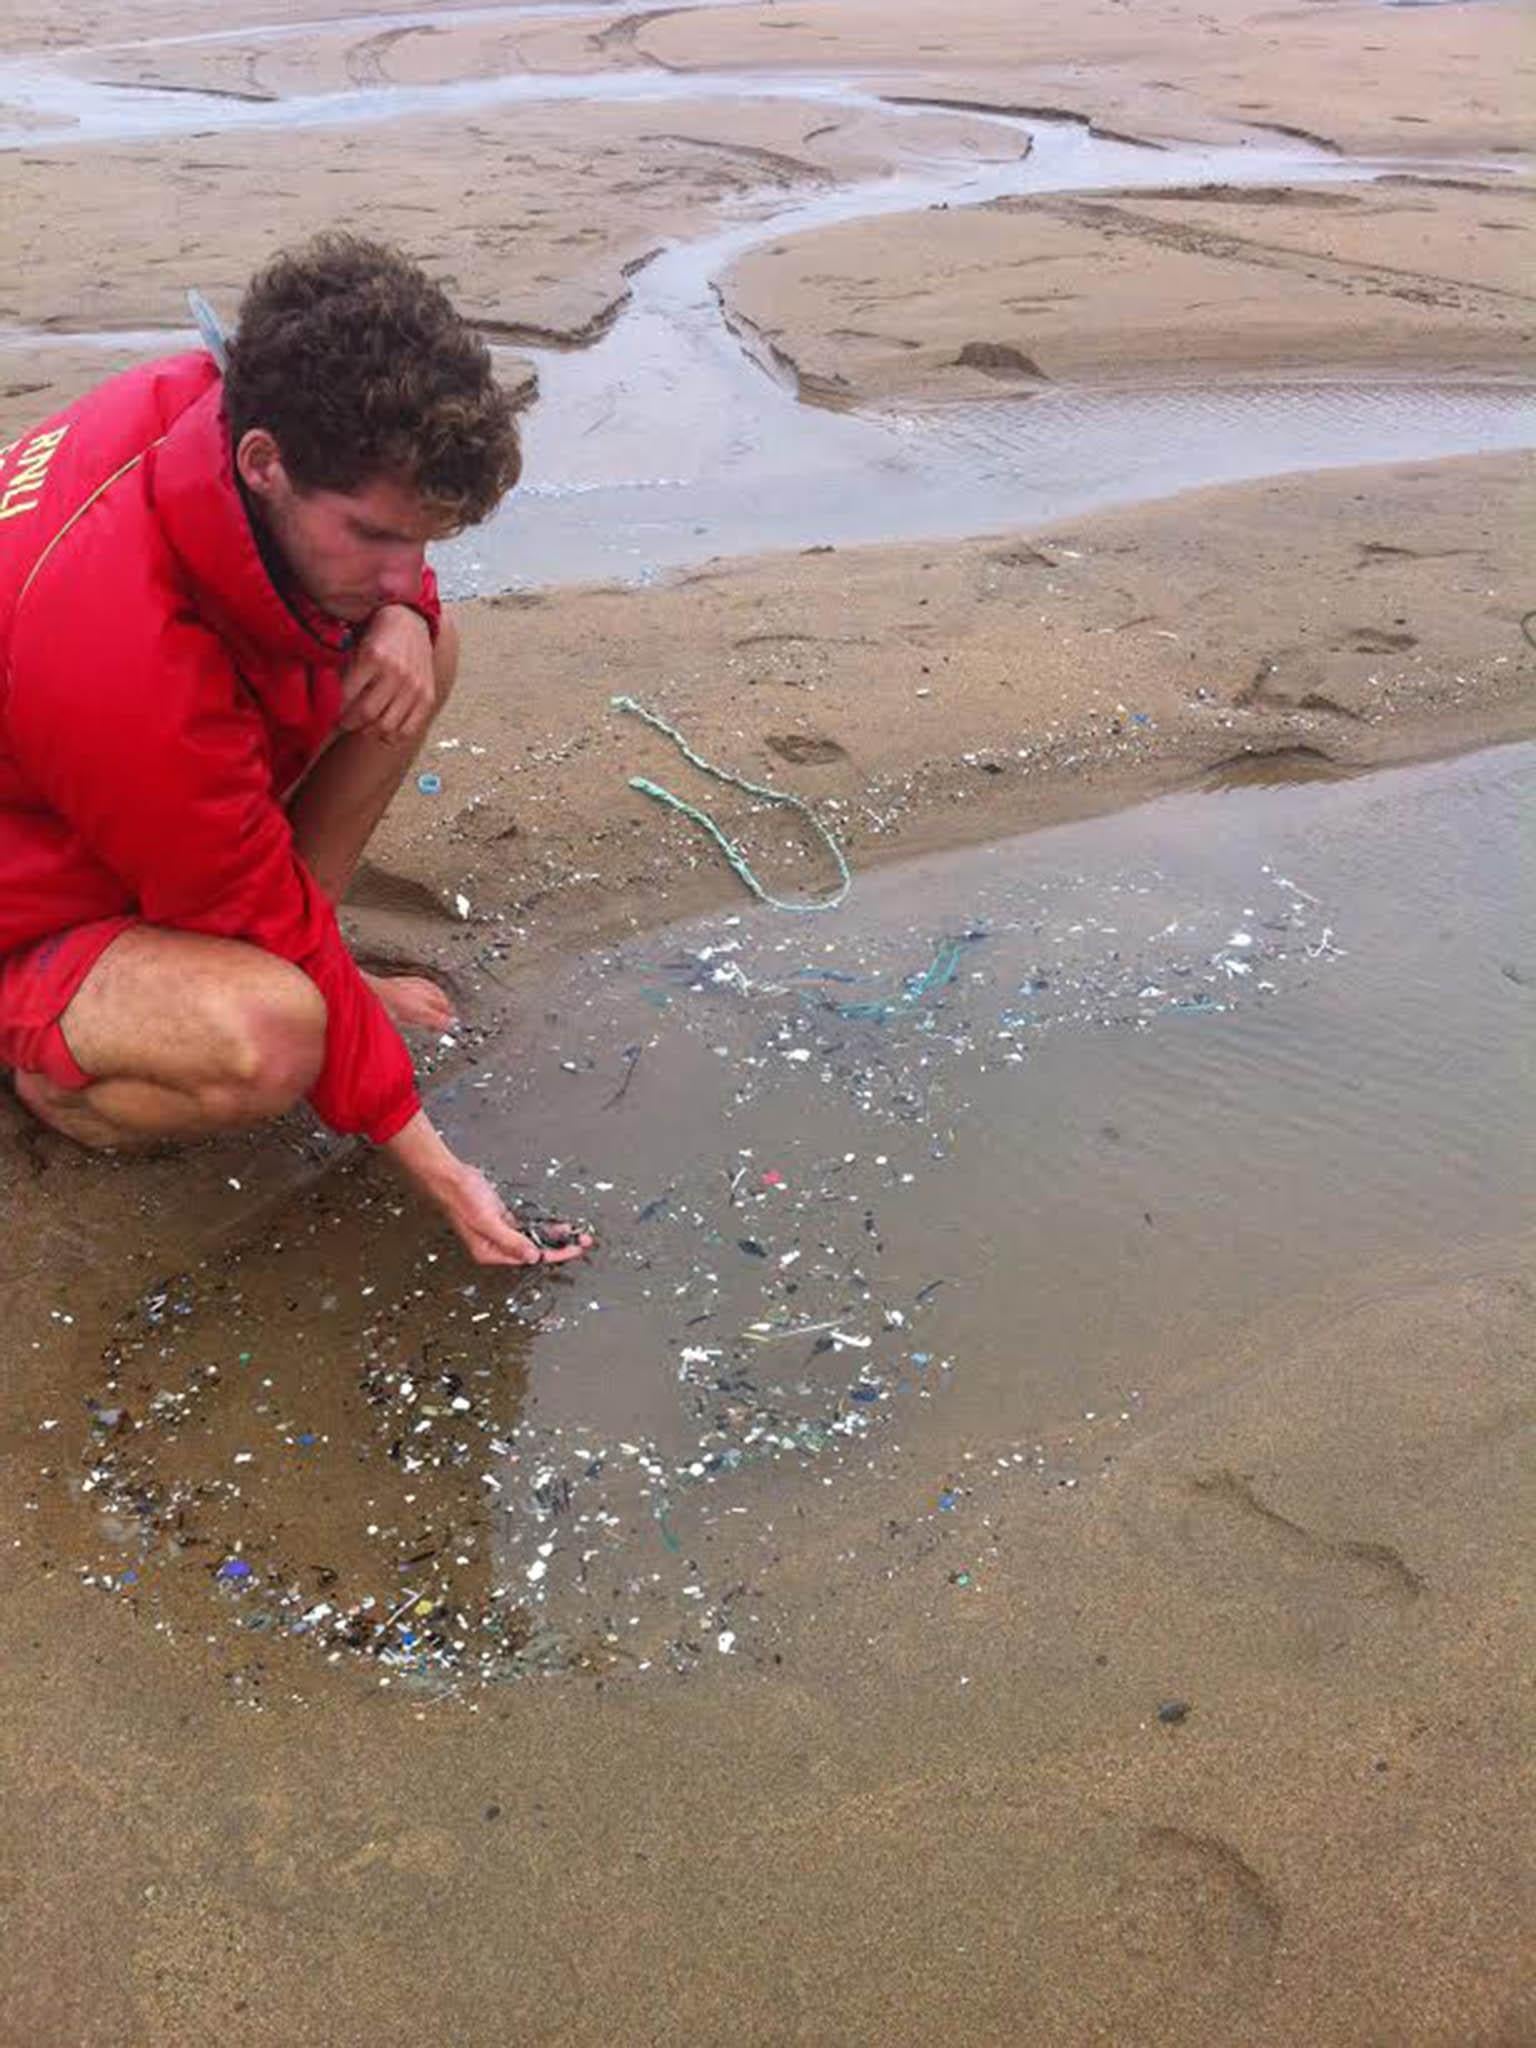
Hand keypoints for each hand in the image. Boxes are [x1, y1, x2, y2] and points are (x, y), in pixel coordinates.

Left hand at [340, 605, 435, 742]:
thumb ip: (342, 673)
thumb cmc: (377, 636)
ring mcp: (414, 686)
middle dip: (348, 722)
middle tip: (343, 721)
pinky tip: (382, 728)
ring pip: (386, 726)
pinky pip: (407, 730)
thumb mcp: (355, 646)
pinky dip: (391, 736)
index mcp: (373, 657)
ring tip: (362, 724)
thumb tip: (324, 705)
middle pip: (366, 714)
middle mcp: (397, 672)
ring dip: (369, 730)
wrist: (411, 623)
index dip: (333, 710)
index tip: (327, 713)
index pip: (346, 697)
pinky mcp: (427, 697)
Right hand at [442, 1163, 593, 1267]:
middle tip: (582, 1242)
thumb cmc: (462, 1199)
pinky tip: (557, 1225)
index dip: (553, 1254)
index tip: (572, 1250)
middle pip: (534, 1250)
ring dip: (553, 1236)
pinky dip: (543, 1226)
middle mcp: (496, 1245)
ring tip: (576, 1234)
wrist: (450, 1177)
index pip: (529, 1258)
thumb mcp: (487, 1221)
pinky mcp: (502, 1218)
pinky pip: (527, 1226)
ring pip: (533, 1238)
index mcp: (490, 1252)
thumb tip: (533, 1256)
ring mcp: (500, 1232)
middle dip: (559, 1247)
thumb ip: (511, 1241)